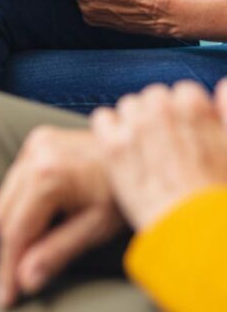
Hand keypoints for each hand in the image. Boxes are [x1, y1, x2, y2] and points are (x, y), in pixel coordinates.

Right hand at [0, 127, 123, 308]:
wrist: (146, 151)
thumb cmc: (126, 191)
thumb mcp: (96, 228)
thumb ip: (56, 253)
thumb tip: (26, 281)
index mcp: (46, 174)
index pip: (15, 231)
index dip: (9, 267)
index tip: (5, 297)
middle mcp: (33, 154)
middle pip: (3, 216)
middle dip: (14, 248)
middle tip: (27, 277)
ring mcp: (33, 145)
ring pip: (4, 200)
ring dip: (17, 225)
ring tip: (45, 242)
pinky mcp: (36, 142)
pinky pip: (15, 183)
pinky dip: (23, 205)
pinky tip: (47, 216)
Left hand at [92, 81, 226, 229]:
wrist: (192, 228)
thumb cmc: (216, 194)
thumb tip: (223, 87)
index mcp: (194, 107)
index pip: (183, 91)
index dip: (185, 113)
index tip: (185, 129)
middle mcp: (162, 111)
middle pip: (153, 96)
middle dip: (159, 115)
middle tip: (165, 142)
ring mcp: (135, 127)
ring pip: (128, 106)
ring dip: (134, 121)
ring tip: (145, 147)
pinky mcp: (112, 145)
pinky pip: (103, 118)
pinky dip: (109, 129)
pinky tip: (121, 147)